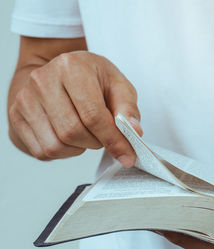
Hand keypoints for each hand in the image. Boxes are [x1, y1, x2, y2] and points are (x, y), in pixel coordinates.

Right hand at [8, 51, 141, 166]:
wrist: (60, 72)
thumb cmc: (92, 79)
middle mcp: (42, 80)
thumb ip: (128, 109)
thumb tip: (134, 132)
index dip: (114, 140)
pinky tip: (71, 138)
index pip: (93, 115)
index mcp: (71, 67)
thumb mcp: (118, 85)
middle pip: (73, 132)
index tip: (128, 154)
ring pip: (56, 145)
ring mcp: (25, 99)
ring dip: (80, 148)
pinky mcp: (16, 117)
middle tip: (105, 136)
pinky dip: (64, 152)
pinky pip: (43, 151)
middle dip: (96, 142)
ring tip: (88, 133)